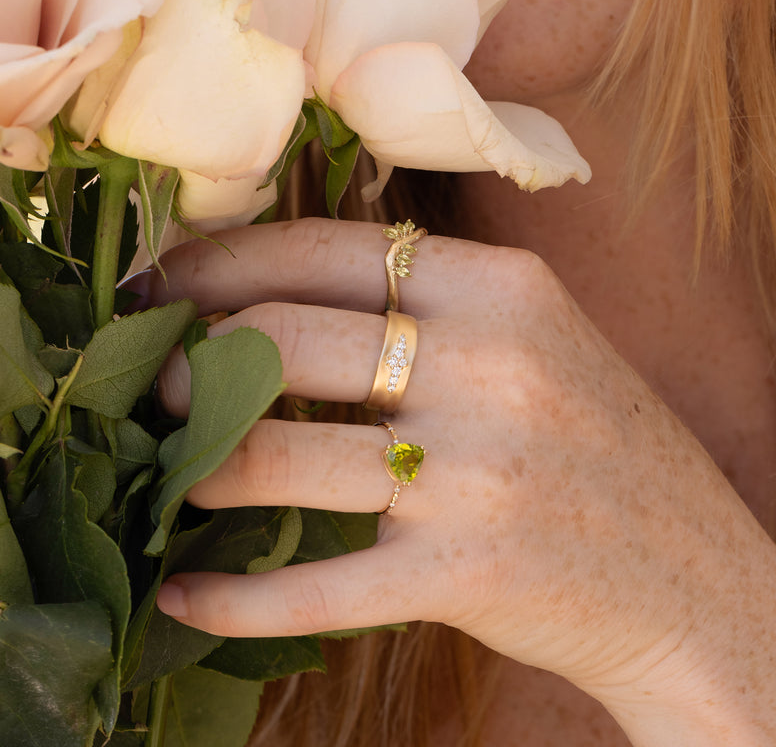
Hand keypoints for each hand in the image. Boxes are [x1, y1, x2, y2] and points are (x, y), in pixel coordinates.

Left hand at [131, 218, 775, 741]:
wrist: (692, 576)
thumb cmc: (597, 448)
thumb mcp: (528, 344)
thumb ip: (421, 311)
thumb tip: (281, 301)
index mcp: (499, 290)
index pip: (320, 251)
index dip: (220, 266)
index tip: (161, 286)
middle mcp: (490, 366)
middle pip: (283, 339)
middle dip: (191, 363)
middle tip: (157, 384)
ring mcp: (479, 472)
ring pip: (280, 456)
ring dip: (200, 467)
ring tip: (173, 472)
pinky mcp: (469, 572)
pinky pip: (318, 585)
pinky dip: (237, 598)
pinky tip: (187, 598)